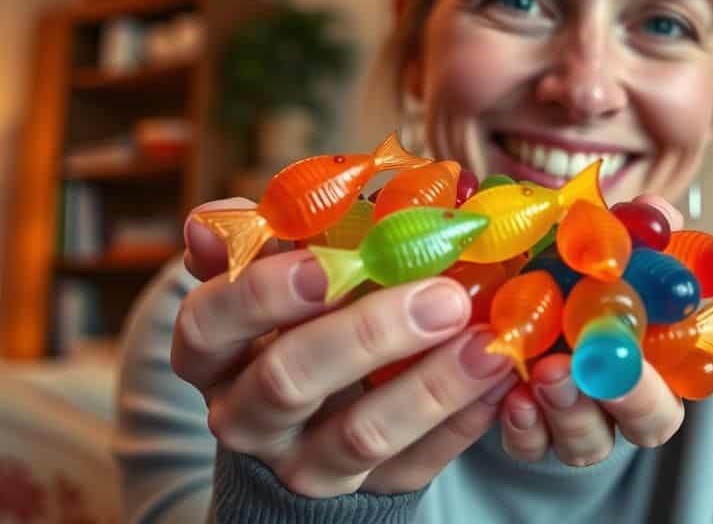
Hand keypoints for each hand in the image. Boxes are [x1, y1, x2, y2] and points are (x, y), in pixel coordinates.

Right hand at [172, 198, 516, 497]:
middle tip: (444, 297)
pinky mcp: (367, 492)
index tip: (327, 265)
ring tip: (490, 343)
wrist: (308, 427)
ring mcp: (304, 463)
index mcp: (212, 352)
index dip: (261, 296)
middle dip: (370, 334)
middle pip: (289, 381)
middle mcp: (245, 415)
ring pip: (361, 436)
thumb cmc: (296, 322)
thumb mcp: (272, 280)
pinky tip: (502, 377)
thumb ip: (256, 242)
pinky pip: (418, 465)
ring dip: (433, 386)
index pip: (210, 324)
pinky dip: (463, 421)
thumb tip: (212, 220)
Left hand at [498, 194, 686, 465]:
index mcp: (657, 355)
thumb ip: (635, 229)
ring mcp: (577, 420)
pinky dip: (525, 425)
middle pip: (647, 423)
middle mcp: (624, 399)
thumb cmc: (569, 263)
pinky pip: (530, 445)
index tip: (637, 354)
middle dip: (626, 398)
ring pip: (587, 441)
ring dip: (569, 410)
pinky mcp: (530, 431)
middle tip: (591, 365)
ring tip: (544, 374)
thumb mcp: (600, 240)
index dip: (664, 376)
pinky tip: (511, 396)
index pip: (683, 382)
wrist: (506, 277)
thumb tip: (657, 212)